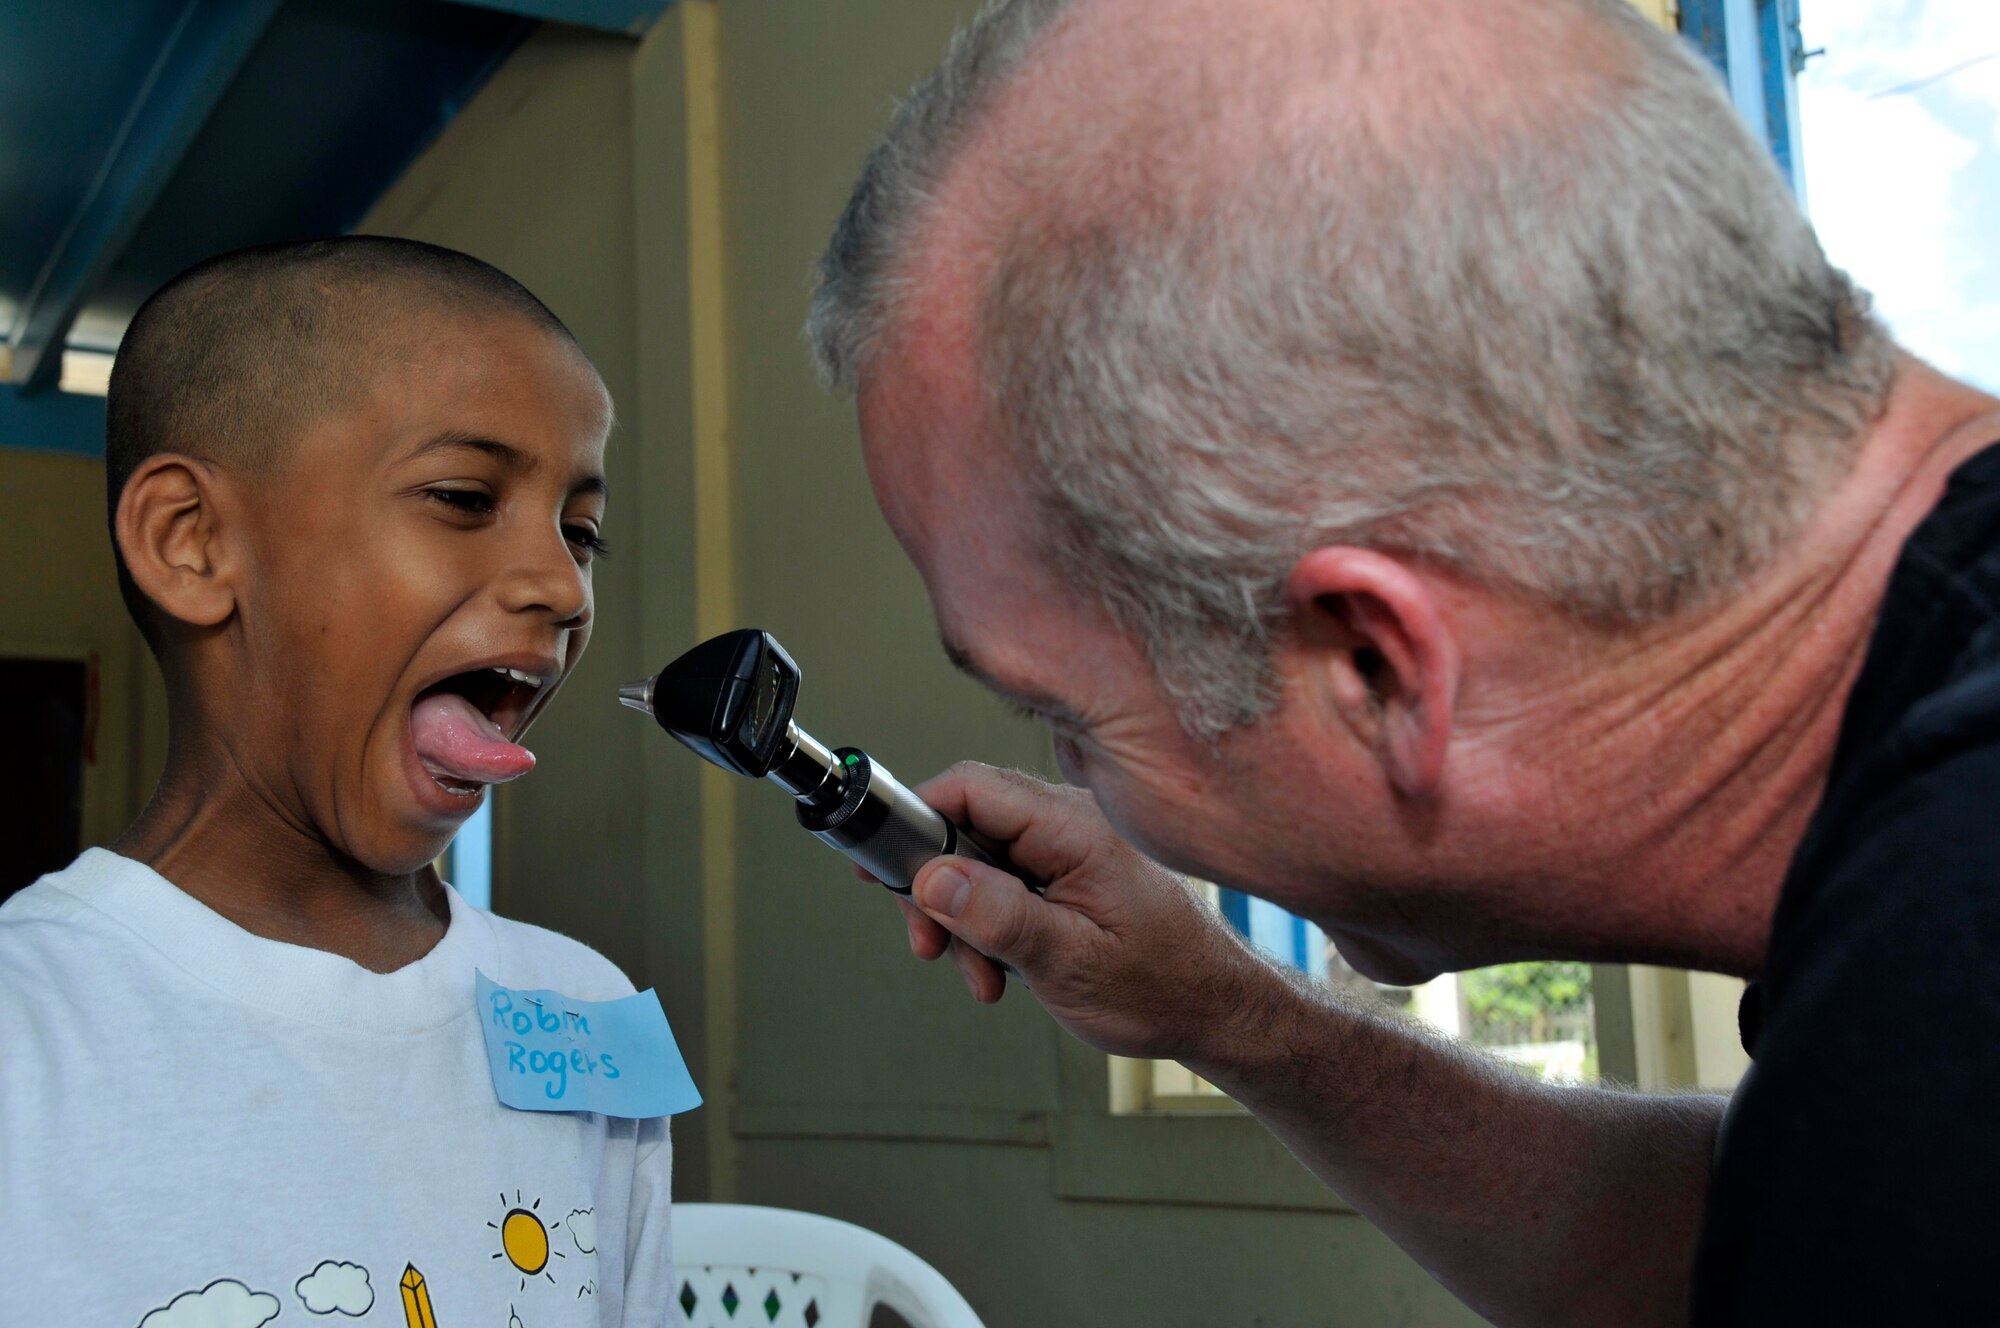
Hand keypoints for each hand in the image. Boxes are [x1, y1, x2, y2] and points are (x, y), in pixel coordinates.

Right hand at [893, 762, 1277, 1063]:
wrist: (1217, 1011)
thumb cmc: (1165, 989)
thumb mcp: (1071, 963)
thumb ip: (1000, 917)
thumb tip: (932, 876)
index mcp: (1076, 828)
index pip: (972, 789)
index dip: (916, 821)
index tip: (883, 868)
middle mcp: (1072, 821)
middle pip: (966, 823)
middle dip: (937, 889)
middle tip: (931, 946)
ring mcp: (1071, 844)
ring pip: (980, 858)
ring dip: (964, 918)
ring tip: (980, 974)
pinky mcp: (1071, 870)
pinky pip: (1006, 879)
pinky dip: (990, 923)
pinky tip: (1001, 969)